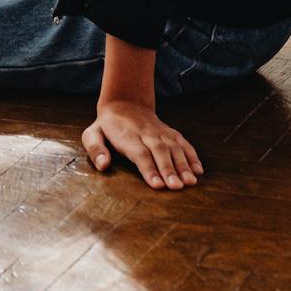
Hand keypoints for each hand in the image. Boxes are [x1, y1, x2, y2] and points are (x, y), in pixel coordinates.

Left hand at [82, 99, 203, 189]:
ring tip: (190, 182)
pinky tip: (198, 170)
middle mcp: (147, 133)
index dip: (149, 169)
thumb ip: (95, 148)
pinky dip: (192, 156)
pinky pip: (184, 143)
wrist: (125, 102)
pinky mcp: (171, 133)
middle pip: (160, 152)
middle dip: (169, 170)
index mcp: (127, 136)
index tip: (157, 185)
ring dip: (184, 165)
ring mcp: (161, 132)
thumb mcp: (92, 133)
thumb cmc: (107, 126)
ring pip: (174, 148)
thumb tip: (103, 165)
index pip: (140, 154)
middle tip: (177, 187)